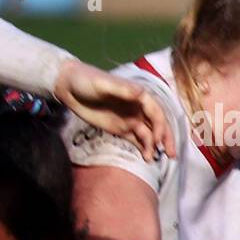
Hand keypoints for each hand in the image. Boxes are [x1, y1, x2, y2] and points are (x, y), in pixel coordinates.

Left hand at [56, 59, 175, 161]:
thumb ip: (123, 89)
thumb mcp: (104, 83)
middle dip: (165, 139)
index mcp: (138, 96)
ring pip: (148, 135)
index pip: (156, 113)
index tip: (158, 140)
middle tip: (170, 155)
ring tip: (150, 159)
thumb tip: (141, 94)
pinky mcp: (120, 129)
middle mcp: (138, 109)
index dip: (160, 127)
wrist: (69, 87)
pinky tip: (145, 158)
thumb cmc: (87, 80)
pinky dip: (143, 148)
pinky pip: (136, 140)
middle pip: (157, 125)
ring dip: (153, 146)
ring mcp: (130, 119)